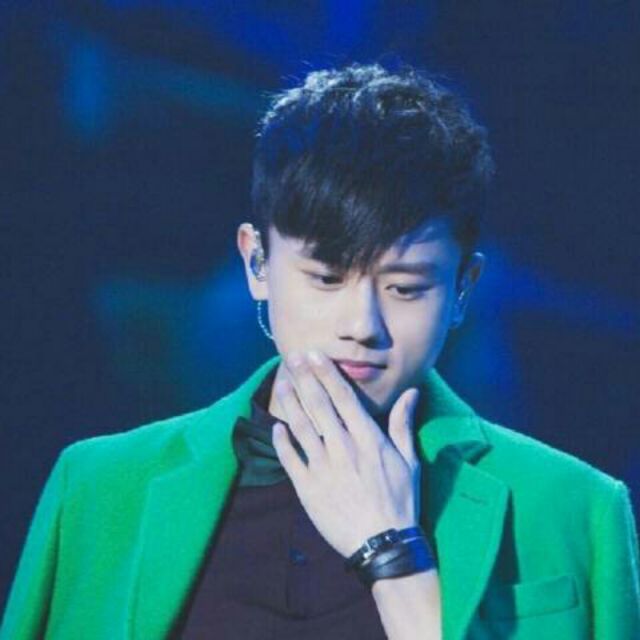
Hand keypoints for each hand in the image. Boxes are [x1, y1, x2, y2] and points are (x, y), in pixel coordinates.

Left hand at [272, 349, 421, 557]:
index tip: (314, 356)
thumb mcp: (409, 461)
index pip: (343, 397)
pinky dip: (281, 442)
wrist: (384, 544)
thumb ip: (403, 424)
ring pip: (301, 427)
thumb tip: (411, 392)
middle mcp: (342, 447)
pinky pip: (289, 459)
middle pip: (318, 405)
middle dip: (304, 378)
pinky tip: (275, 427)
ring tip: (281, 383)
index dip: (326, 373)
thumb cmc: (400, 501)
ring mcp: (322, 467)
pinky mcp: (307, 488)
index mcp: (367, 438)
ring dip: (289, 402)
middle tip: (293, 358)